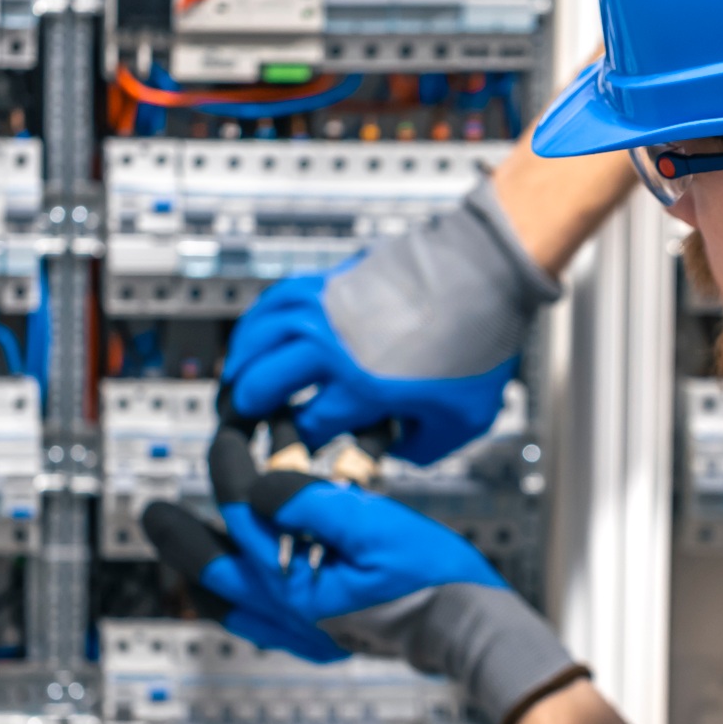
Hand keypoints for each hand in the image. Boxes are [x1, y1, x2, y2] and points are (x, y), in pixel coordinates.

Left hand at [141, 410, 585, 723]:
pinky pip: (263, 623)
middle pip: (218, 568)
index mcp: (295, 583)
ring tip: (180, 547)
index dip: (233, 466)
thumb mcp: (373, 526)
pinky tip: (234, 599)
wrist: (470, 628)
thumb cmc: (434, 580)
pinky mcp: (326, 632)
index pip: (246, 513)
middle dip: (182, 536)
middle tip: (151, 515)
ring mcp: (306, 626)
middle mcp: (291, 610)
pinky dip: (238, 603)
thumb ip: (311, 503)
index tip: (231, 434)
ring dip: (205, 566)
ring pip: (234, 598)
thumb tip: (260, 485)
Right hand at [221, 179, 558, 465]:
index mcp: (363, 389)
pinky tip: (255, 333)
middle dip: (250, 409)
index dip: (297, 442)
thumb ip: (424, 446)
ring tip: (234, 380)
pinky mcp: (330, 282)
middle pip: (263, 384)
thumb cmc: (481, 341)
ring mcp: (327, 311)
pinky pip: (275, 300)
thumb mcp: (463, 418)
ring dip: (240, 364)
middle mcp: (334, 349)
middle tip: (247, 420)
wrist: (487, 272)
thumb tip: (396, 451)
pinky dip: (257, 321)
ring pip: (258, 338)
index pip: (307, 426)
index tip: (296, 448)